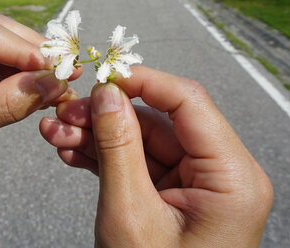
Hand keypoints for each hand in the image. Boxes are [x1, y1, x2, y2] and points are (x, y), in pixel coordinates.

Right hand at [40, 66, 272, 246]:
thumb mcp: (130, 213)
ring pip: (143, 141)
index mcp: (232, 177)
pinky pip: (140, 163)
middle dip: (107, 115)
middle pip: (160, 121)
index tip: (104, 75)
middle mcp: (222, 174)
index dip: (143, 81)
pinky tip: (74, 151)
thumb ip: (119, 147)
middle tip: (66, 112)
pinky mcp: (176, 194)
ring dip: (99, 135)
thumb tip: (108, 95)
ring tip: (58, 134)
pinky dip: (107, 157)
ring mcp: (198, 185)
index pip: (189, 102)